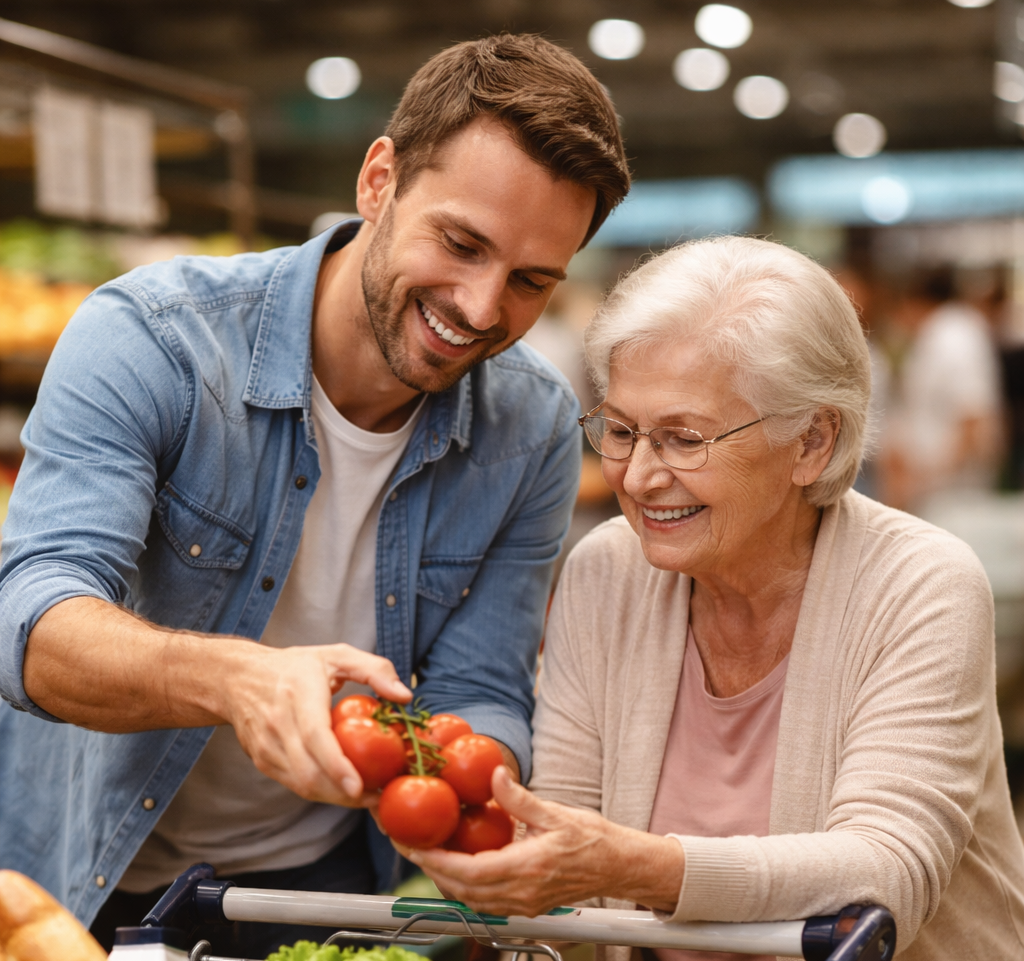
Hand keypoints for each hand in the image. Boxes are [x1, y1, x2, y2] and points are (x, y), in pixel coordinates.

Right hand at [225, 642, 410, 806]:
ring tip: (366, 798)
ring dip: (334, 798)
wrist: (237, 678)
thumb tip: (405, 696)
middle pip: (308, 770)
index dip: (336, 765)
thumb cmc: (295, 666)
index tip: (359, 786)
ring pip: (301, 784)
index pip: (315, 737)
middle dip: (343, 792)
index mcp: (297, 694)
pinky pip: (293, 784)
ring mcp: (266, 746)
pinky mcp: (262, 761)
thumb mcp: (337, 655)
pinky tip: (342, 790)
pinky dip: (320, 793)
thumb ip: (375, 670)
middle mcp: (277, 723)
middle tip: (376, 798)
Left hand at [409, 767, 681, 916]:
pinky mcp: (528, 906)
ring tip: (428, 855)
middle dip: (431, 870)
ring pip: (472, 901)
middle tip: (410, 847)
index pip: (467, 871)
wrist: (619, 867)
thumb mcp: (556, 812)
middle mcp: (522, 892)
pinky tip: (459, 868)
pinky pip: (486, 903)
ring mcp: (525, 904)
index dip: (434, 860)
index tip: (413, 845)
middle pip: (462, 890)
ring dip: (445, 881)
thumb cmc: (593, 839)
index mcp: (527, 868)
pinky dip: (466, 888)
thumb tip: (494, 775)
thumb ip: (519, 799)